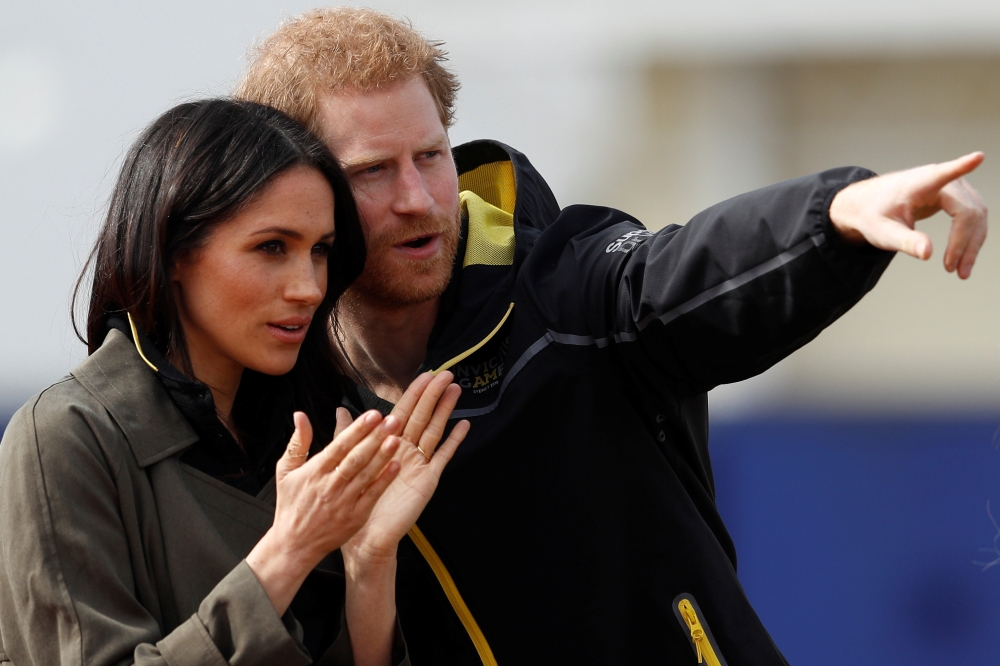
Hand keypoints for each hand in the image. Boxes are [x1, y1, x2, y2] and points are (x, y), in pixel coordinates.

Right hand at [247, 409, 401, 614]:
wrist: (294, 545)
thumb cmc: (291, 507)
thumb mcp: (286, 471)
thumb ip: (298, 442)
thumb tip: (300, 415)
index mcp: (314, 472)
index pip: (339, 446)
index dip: (357, 429)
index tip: (373, 415)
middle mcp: (330, 485)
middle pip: (356, 457)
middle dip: (375, 437)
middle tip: (392, 420)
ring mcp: (343, 502)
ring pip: (366, 475)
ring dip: (383, 456)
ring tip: (397, 438)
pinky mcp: (355, 517)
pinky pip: (372, 496)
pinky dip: (384, 481)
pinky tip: (396, 467)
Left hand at [342, 371, 469, 563]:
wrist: (366, 537)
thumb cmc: (357, 501)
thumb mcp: (348, 462)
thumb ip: (348, 434)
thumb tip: (341, 409)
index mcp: (388, 444)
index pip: (403, 411)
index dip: (414, 392)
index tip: (425, 374)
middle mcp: (406, 450)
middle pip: (422, 416)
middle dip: (433, 394)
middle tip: (445, 373)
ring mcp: (419, 463)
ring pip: (433, 430)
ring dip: (445, 410)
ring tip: (455, 389)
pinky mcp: (427, 479)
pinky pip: (442, 457)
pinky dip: (453, 441)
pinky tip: (463, 425)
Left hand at [829, 152, 987, 277]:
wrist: (869, 206)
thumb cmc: (874, 214)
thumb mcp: (883, 232)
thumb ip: (905, 241)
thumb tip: (927, 253)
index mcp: (921, 183)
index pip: (944, 174)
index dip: (962, 166)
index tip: (977, 157)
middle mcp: (943, 181)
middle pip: (968, 211)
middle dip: (964, 243)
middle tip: (953, 270)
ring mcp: (954, 187)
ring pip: (976, 215)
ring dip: (972, 244)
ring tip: (960, 271)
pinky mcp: (957, 197)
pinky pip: (973, 218)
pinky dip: (970, 239)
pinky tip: (961, 258)